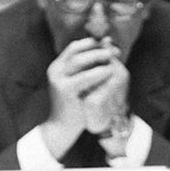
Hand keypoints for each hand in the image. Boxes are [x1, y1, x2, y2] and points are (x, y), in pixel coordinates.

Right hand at [42, 37, 123, 156]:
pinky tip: (109, 71)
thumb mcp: (83, 83)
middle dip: (97, 47)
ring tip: (113, 57)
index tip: (108, 43)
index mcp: (58, 67)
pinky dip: (98, 72)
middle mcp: (55, 70)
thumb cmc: (76, 106)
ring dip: (98, 56)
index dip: (92, 42)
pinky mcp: (64, 90)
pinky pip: (84, 77)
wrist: (63, 128)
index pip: (74, 47)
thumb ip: (91, 66)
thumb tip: (107, 42)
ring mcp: (58, 80)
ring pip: (79, 60)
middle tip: (114, 49)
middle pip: (76, 50)